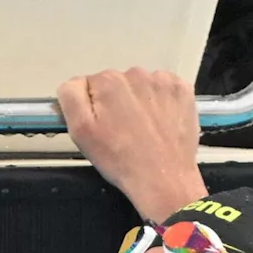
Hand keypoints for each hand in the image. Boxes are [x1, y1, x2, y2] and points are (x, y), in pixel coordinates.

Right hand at [57, 68, 207, 220]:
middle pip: (116, 82)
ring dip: (138, 101)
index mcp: (107, 82)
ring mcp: (162, 81)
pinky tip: (159, 122)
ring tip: (141, 129)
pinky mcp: (182, 90)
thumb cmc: (118, 159)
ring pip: (140, 85)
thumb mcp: (79, 131)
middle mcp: (135, 74)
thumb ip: (70, 97)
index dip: (91, 106)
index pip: (88, 85)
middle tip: (120, 131)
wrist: (162, 179)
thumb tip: (75, 83)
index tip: (100, 126)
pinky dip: (160, 101)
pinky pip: (163, 88)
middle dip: (115, 102)